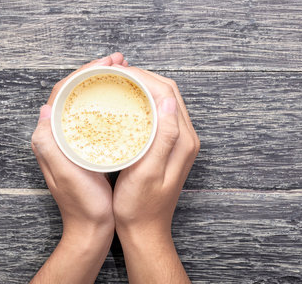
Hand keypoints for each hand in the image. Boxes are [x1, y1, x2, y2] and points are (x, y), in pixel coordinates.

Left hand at [30, 53, 126, 283]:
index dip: (83, 72)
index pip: (62, 92)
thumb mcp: (64, 176)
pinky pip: (99, 115)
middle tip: (121, 61)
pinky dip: (112, 101)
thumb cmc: (82, 205)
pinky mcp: (91, 146)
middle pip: (76, 92)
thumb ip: (48, 146)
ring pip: (88, 102)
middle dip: (97, 72)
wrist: (92, 228)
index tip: (106, 62)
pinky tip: (128, 99)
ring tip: (126, 73)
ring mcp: (78, 139)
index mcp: (51, 137)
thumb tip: (44, 109)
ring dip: (105, 84)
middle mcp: (62, 134)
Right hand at [112, 65, 199, 282]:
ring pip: (164, 102)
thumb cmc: (140, 207)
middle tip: (115, 73)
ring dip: (144, 88)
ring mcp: (180, 142)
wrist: (145, 230)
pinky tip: (126, 103)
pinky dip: (144, 102)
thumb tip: (168, 101)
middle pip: (168, 93)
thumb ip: (164, 137)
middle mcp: (186, 138)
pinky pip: (160, 114)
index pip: (167, 94)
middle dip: (143, 77)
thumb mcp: (147, 173)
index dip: (144, 77)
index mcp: (183, 141)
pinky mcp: (171, 146)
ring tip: (118, 82)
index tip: (119, 72)